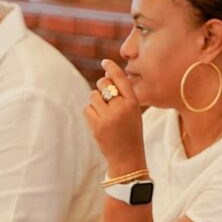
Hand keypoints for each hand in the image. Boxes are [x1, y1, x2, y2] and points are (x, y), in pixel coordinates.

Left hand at [83, 59, 146, 175]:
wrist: (128, 159)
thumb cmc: (130, 133)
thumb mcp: (133, 113)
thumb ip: (123, 96)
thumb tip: (104, 77)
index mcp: (134, 103)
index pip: (121, 78)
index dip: (111, 68)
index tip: (104, 62)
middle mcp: (121, 107)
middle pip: (103, 84)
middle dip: (101, 87)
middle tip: (106, 99)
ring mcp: (108, 117)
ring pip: (93, 96)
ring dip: (96, 102)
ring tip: (104, 115)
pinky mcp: (97, 125)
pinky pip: (87, 109)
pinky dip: (91, 113)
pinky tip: (99, 123)